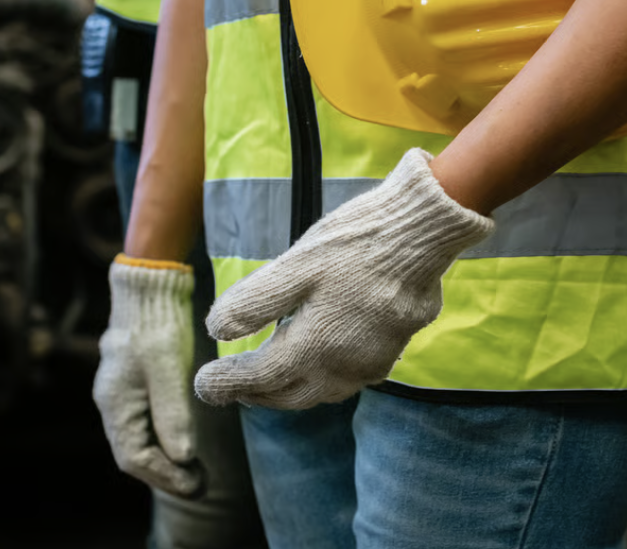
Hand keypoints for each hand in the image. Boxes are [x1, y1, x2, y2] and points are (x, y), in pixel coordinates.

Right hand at [93, 256, 204, 497]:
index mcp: (116, 402)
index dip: (164, 476)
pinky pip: (144, 423)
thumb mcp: (169, 367)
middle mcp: (113, 402)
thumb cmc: (157, 324)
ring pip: (139, 439)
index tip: (195, 485)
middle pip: (134, 453)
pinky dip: (163, 440)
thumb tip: (182, 457)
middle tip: (201, 485)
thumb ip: (172, 413)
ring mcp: (122, 392)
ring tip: (195, 471)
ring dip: (166, 459)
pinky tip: (184, 442)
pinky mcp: (135, 382)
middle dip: (166, 473)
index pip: (133, 457)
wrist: (148, 286)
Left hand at [194, 149, 493, 409]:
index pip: (258, 378)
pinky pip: (347, 379)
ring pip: (319, 392)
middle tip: (228, 388)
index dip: (226, 383)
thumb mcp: (297, 264)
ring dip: (288, 390)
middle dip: (254, 394)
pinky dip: (320, 378)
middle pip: (288, 394)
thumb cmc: (357, 242)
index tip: (203, 383)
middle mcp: (343, 366)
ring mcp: (372, 362)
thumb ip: (255, 302)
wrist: (424, 232)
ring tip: (267, 380)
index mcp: (314, 346)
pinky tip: (316, 359)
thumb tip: (216, 331)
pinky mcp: (393, 349)